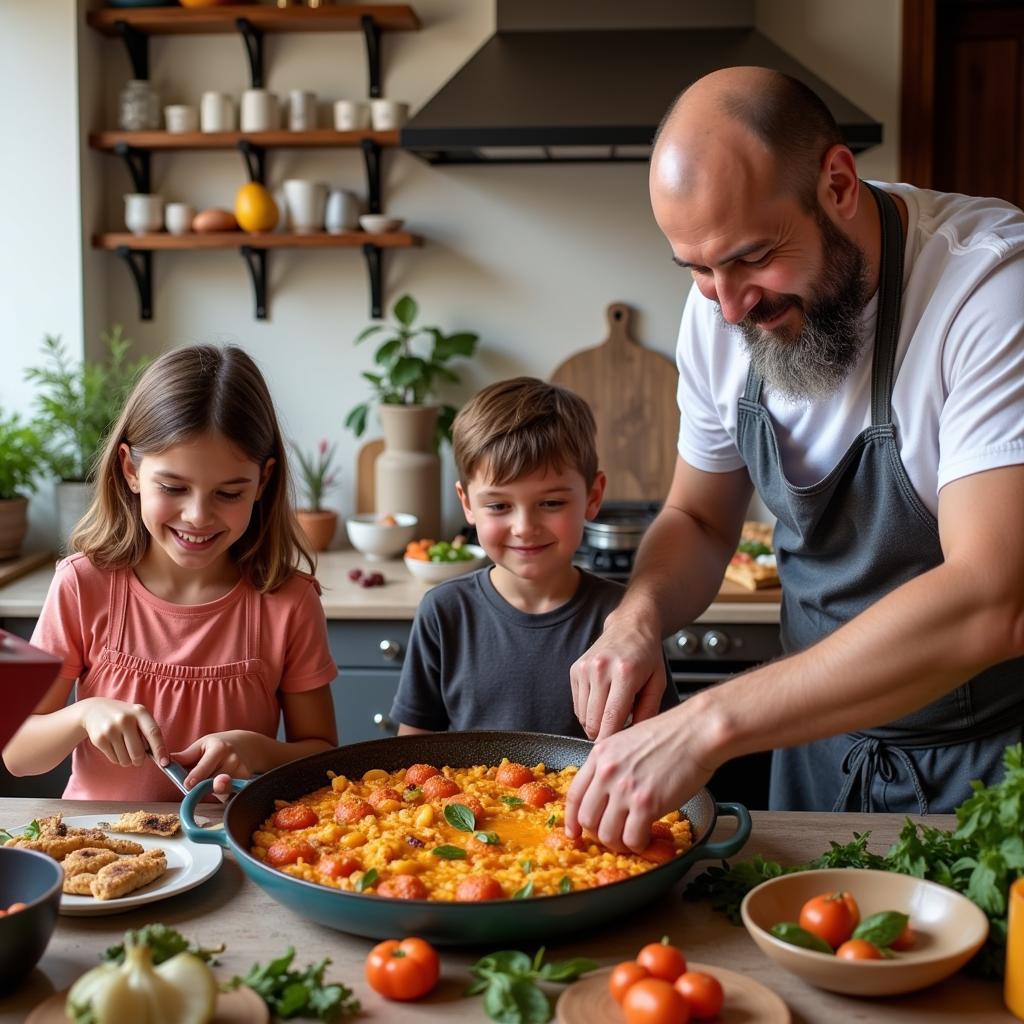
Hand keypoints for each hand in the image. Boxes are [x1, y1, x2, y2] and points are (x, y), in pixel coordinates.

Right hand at [79, 698, 167, 768]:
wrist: (94, 710)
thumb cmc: (123, 716)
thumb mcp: (137, 716)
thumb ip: (148, 732)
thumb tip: (160, 757)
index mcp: (139, 712)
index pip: (154, 733)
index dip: (160, 750)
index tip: (165, 763)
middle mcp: (125, 720)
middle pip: (138, 752)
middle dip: (140, 760)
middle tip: (139, 759)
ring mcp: (111, 729)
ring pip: (125, 759)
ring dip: (128, 760)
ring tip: (125, 749)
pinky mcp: (99, 739)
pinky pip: (114, 760)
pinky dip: (117, 759)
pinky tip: (115, 747)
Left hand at [171, 730, 255, 790]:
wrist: (247, 745)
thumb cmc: (219, 745)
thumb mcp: (202, 745)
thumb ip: (185, 757)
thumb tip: (166, 762)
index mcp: (219, 748)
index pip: (205, 766)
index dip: (196, 776)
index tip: (188, 785)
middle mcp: (233, 759)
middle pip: (212, 782)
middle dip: (202, 787)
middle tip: (194, 787)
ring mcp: (242, 771)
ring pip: (221, 790)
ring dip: (212, 790)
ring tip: (210, 782)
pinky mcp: (247, 781)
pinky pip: (231, 794)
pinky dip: (223, 794)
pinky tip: (222, 786)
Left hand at [563, 706, 716, 853]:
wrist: (696, 732)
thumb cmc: (670, 735)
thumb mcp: (627, 741)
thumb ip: (612, 764)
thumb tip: (606, 791)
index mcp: (599, 755)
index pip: (574, 795)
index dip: (571, 819)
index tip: (574, 832)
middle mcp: (606, 772)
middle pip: (587, 819)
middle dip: (599, 833)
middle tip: (615, 834)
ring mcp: (624, 789)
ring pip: (607, 835)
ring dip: (619, 843)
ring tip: (633, 837)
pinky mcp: (646, 804)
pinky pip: (632, 839)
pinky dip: (639, 844)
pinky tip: (648, 837)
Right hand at [570, 616, 666, 738]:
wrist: (630, 626)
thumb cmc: (647, 656)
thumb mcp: (658, 684)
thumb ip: (648, 713)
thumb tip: (633, 740)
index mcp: (625, 673)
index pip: (612, 718)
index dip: (612, 741)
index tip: (617, 753)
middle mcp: (601, 669)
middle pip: (594, 721)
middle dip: (604, 736)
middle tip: (618, 736)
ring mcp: (585, 668)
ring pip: (583, 716)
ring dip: (596, 724)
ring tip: (612, 717)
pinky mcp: (575, 670)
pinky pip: (577, 705)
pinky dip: (588, 712)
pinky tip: (603, 704)